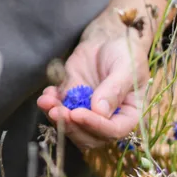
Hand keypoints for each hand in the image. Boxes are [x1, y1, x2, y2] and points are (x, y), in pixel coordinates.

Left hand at [34, 29, 149, 151]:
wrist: (107, 39)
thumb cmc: (125, 52)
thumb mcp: (127, 67)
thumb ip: (115, 89)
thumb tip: (100, 111)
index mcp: (130, 114)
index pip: (114, 130)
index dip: (95, 126)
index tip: (78, 114)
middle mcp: (109, 119)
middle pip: (90, 137)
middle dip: (71, 126)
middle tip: (57, 111)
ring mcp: (88, 112)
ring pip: (71, 127)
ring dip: (56, 118)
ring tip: (46, 102)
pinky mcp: (71, 103)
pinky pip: (58, 111)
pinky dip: (49, 106)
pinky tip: (47, 94)